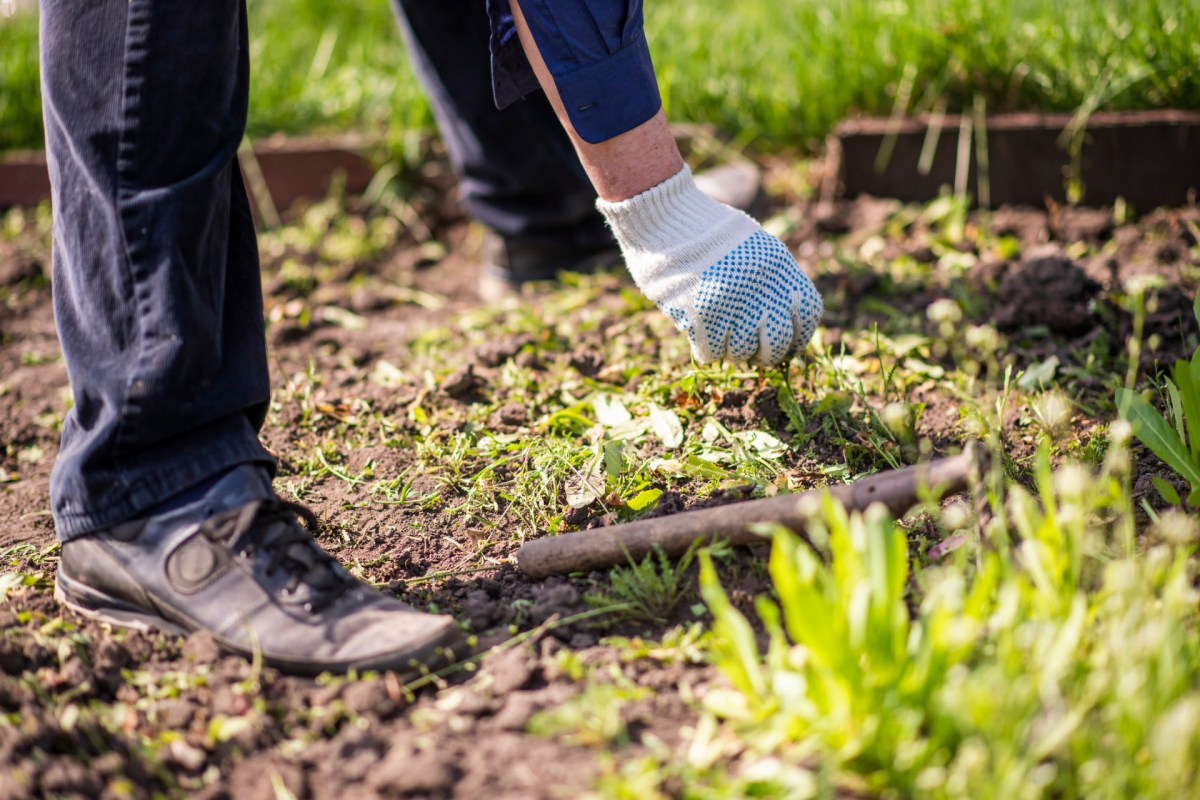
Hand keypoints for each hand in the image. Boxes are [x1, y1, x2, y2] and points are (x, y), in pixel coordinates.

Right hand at [598, 166, 821, 364]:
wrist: (666, 220)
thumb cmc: (708, 232)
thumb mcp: (755, 245)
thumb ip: (774, 278)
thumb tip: (785, 319)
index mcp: (779, 268)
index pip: (808, 315)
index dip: (800, 336)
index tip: (788, 343)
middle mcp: (761, 289)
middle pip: (778, 343)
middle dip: (767, 354)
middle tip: (755, 352)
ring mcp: (731, 305)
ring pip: (742, 353)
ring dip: (732, 349)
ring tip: (721, 333)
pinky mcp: (701, 318)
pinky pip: (711, 353)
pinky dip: (707, 349)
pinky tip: (700, 333)